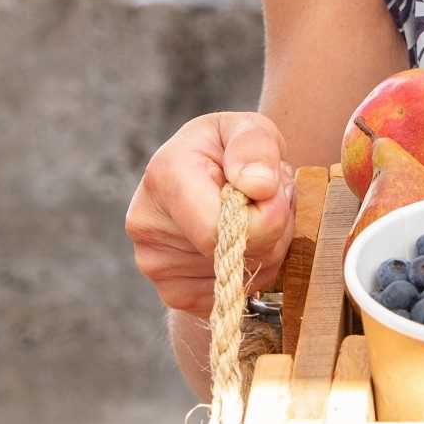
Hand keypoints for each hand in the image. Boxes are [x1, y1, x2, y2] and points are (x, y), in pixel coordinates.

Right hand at [125, 112, 295, 317]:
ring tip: (251, 215)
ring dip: (268, 247)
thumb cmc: (232, 149)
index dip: (266, 218)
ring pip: (242, 277)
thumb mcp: (250, 128)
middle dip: (274, 229)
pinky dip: (252, 271)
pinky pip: (233, 295)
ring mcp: (154, 264)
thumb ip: (256, 147)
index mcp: (163, 176)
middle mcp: (147, 225)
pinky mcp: (172, 292)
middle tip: (269, 198)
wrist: (206, 177)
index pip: (220, 229)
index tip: (276, 192)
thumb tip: (258, 186)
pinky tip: (240, 241)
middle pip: (238, 255)